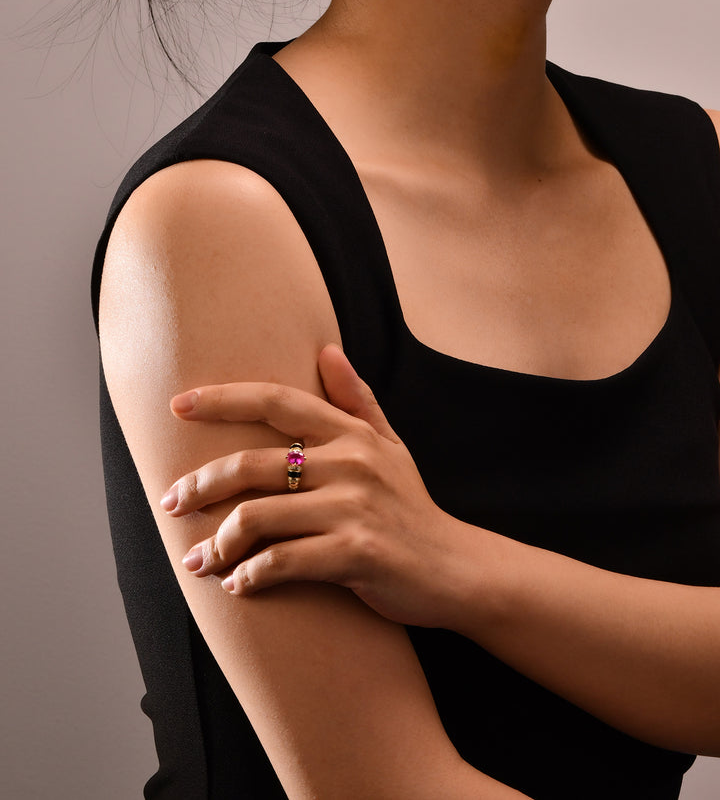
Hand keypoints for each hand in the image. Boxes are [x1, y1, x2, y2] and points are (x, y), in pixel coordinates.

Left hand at [162, 344, 473, 628]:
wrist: (456, 566)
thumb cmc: (412, 505)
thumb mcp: (390, 445)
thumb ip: (356, 399)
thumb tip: (327, 349)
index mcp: (351, 434)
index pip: (275, 401)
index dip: (221, 399)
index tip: (177, 405)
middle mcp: (351, 463)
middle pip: (251, 464)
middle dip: (199, 485)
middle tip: (171, 504)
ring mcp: (354, 508)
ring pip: (256, 517)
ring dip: (215, 544)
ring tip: (196, 561)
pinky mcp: (356, 553)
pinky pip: (282, 562)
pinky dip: (248, 576)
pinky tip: (236, 584)